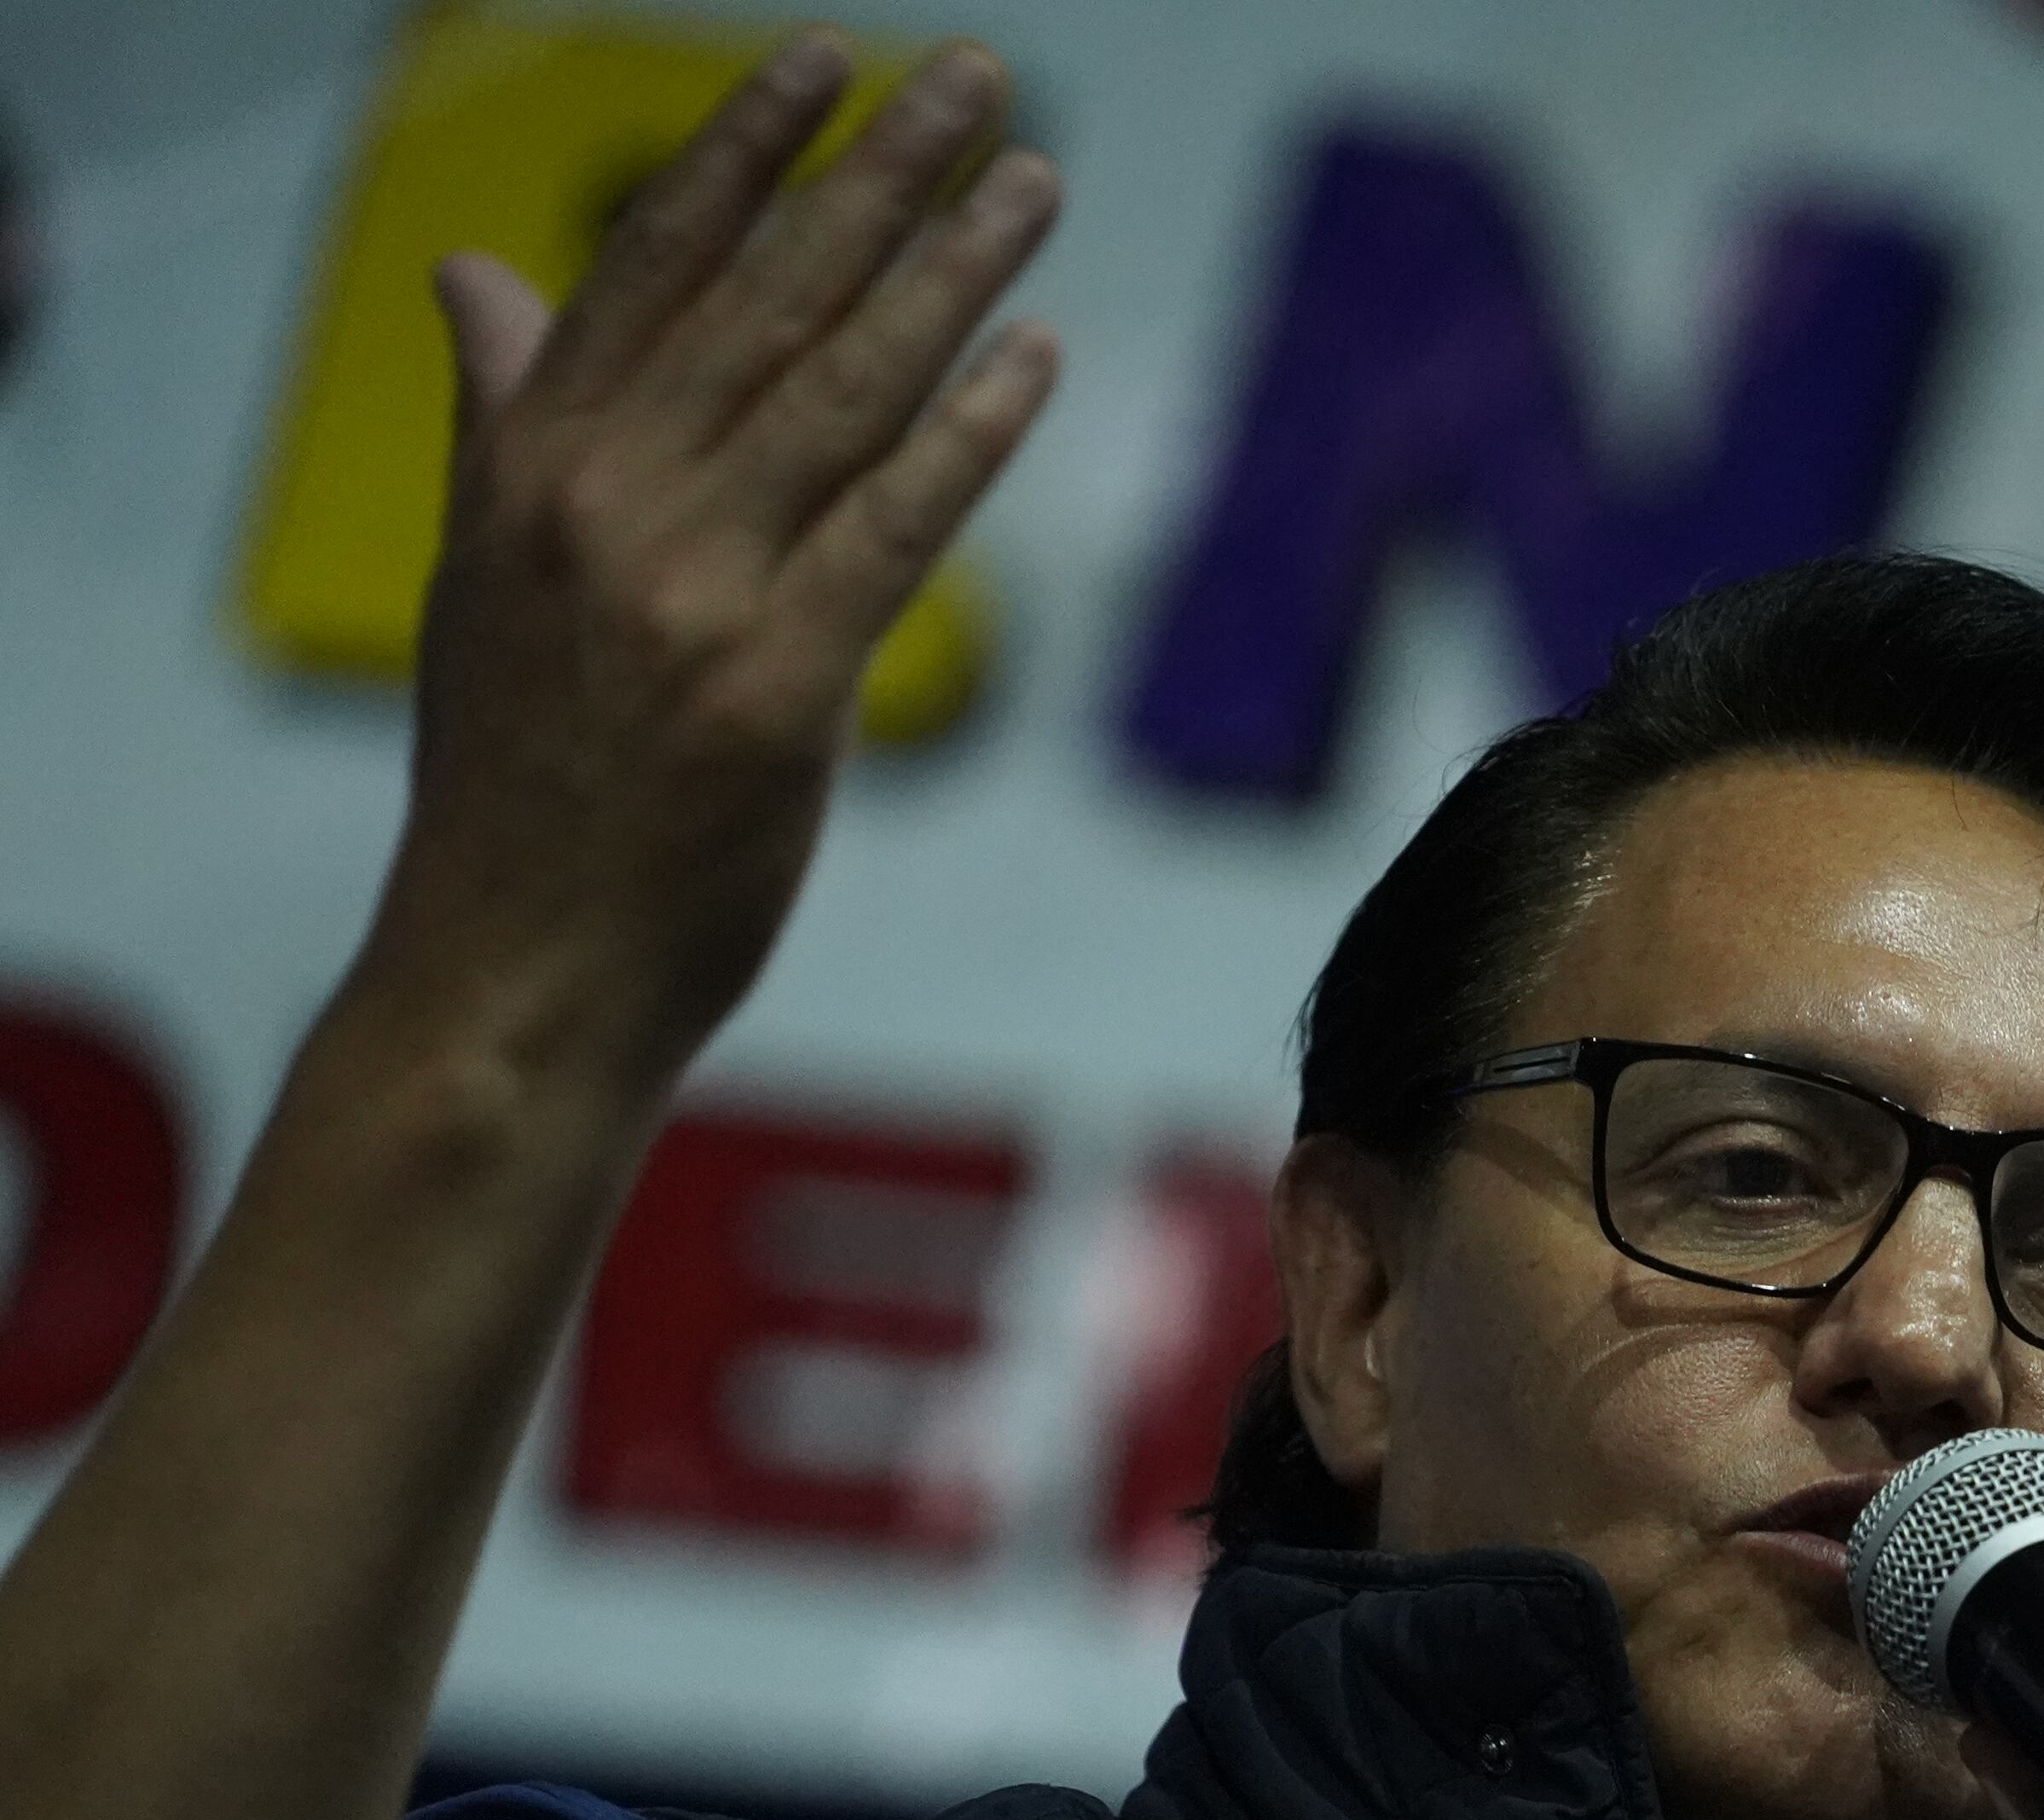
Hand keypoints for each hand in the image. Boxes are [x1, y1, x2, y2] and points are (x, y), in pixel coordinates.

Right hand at [362, 31, 1058, 1092]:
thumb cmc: (516, 786)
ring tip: (1032, 182)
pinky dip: (969, 432)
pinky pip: (895, 528)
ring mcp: (690, 592)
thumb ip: (501, 419)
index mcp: (529, 468)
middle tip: (977, 80)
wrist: (515, 971)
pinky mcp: (777, 689)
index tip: (823, 58)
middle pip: (768, 301)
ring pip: (844, 393)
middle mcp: (603, 505)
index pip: (651, 264)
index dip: (744, 149)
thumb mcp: (479, 579)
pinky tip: (1034, 354)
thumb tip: (476, 272)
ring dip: (952, 275)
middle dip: (880, 175)